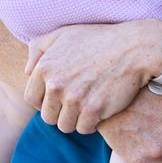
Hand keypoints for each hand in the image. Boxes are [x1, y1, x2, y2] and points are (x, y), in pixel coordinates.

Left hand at [23, 19, 161, 133]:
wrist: (134, 48)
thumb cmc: (99, 39)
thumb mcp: (64, 34)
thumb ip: (38, 48)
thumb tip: (27, 71)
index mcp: (45, 67)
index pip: (31, 99)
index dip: (45, 100)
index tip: (59, 97)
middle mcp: (56, 84)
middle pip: (48, 116)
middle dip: (61, 112)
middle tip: (77, 101)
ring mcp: (75, 98)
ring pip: (65, 126)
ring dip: (76, 119)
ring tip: (88, 105)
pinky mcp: (94, 109)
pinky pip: (84, 129)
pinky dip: (92, 123)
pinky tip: (100, 108)